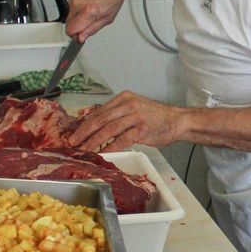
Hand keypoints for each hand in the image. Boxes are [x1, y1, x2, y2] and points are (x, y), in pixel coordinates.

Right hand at [64, 0, 127, 41]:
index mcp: (88, 11)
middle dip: (77, 29)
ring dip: (78, 20)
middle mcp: (78, 4)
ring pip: (69, 17)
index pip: (71, 31)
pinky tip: (89, 6)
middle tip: (89, 26)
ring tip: (92, 13)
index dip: (77, 37)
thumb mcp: (108, 17)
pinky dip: (78, 12)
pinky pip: (71, 9)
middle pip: (68, 25)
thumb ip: (92, 29)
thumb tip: (81, 37)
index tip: (82, 37)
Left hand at [67, 91, 186, 149]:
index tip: (74, 133)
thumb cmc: (155, 118)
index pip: (99, 112)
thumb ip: (116, 115)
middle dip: (84, 132)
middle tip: (73, 142)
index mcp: (123, 98)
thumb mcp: (133, 110)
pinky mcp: (142, 129)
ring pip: (109, 129)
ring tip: (84, 149)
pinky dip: (111, 147)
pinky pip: (122, 139)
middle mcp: (128, 104)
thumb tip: (95, 127)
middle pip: (100, 119)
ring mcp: (135, 116)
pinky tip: (103, 153)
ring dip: (94, 141)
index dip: (84, 124)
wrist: (177, 120)